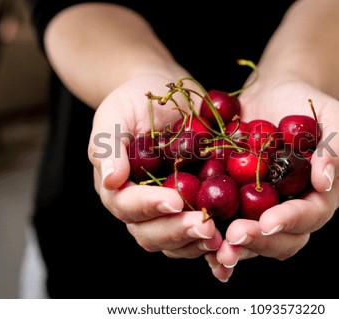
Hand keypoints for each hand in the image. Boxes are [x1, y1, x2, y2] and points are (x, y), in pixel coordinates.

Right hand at [88, 72, 222, 257]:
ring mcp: (167, 210)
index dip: (149, 206)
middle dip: (177, 231)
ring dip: (195, 242)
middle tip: (204, 226)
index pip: (127, 205)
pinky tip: (229, 242)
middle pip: (150, 232)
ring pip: (174, 241)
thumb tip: (111, 179)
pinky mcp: (191, 207)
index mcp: (118, 186)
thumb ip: (108, 145)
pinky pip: (197, 233)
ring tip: (219, 237)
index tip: (174, 200)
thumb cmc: (135, 101)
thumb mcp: (116, 114)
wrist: (165, 96)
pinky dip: (210, 242)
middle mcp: (140, 205)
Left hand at [205, 80, 338, 280]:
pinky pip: (228, 225)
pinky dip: (216, 241)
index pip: (309, 215)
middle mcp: (293, 208)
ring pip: (254, 240)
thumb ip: (337, 148)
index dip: (289, 221)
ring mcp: (263, 208)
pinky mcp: (238, 202)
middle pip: (282, 240)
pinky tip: (200, 243)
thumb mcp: (334, 116)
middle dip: (259, 241)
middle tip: (234, 237)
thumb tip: (325, 182)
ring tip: (216, 251)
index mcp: (319, 194)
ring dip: (236, 249)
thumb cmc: (306, 102)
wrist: (271, 94)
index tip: (267, 222)